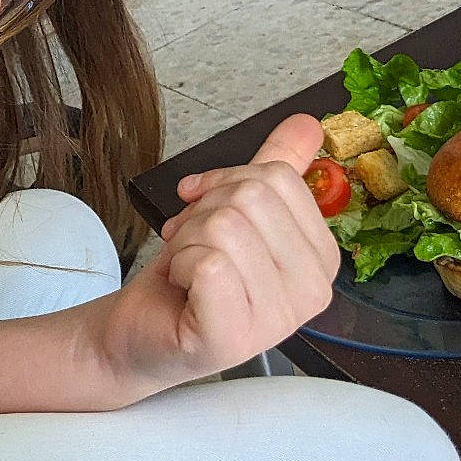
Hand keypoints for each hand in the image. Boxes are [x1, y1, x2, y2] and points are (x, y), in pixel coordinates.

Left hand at [90, 113, 339, 402]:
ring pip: (225, 227)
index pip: (278, 179)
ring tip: (186, 269)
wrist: (138, 330)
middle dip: (202, 212)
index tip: (203, 211)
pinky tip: (182, 290)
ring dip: (186, 240)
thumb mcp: (232, 213)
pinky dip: (178, 265)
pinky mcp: (233, 336)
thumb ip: (275, 169)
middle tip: (191, 245)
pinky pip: (207, 263)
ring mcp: (277, 320)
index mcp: (321, 259)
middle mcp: (311, 292)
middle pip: (251, 198)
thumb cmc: (187, 278)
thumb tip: (307, 123)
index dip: (225, 183)